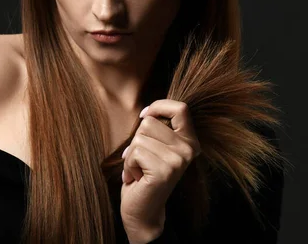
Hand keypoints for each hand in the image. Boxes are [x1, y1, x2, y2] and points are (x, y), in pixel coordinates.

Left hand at [120, 100, 200, 243]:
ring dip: (131, 155)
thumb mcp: (154, 147)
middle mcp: (188, 150)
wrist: (143, 210)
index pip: (180, 108)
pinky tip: (137, 178)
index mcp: (190, 142)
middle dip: (137, 141)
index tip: (145, 115)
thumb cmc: (143, 175)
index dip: (159, 106)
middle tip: (142, 161)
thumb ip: (157, 130)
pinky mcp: (164, 171)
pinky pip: (134, 153)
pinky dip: (128, 165)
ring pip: (139, 138)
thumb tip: (146, 113)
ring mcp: (178, 160)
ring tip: (140, 170)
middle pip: (149, 122)